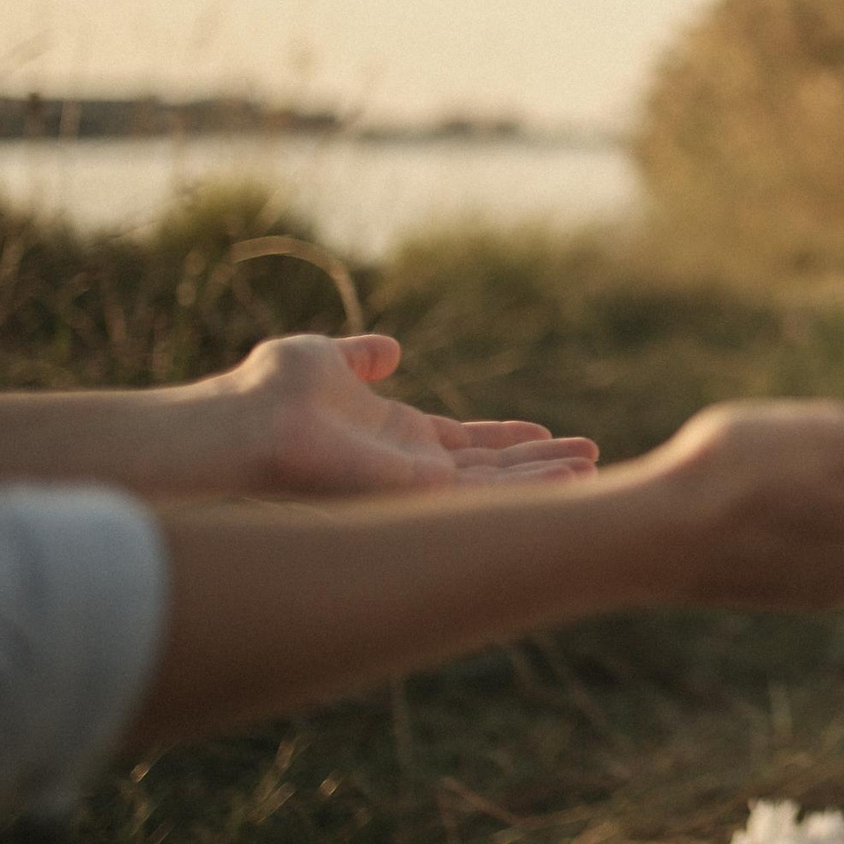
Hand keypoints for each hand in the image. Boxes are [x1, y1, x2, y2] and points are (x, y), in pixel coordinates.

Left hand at [227, 333, 598, 493]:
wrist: (249, 417)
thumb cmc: (274, 389)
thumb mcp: (329, 359)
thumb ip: (362, 358)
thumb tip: (388, 350)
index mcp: (397, 435)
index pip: (466, 442)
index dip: (507, 438)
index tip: (545, 433)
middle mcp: (412, 464)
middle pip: (491, 469)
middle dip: (540, 464)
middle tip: (591, 456)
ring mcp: (416, 481)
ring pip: (496, 486)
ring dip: (545, 477)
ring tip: (593, 468)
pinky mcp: (418, 489)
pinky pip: (484, 493)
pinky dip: (530, 487)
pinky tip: (568, 478)